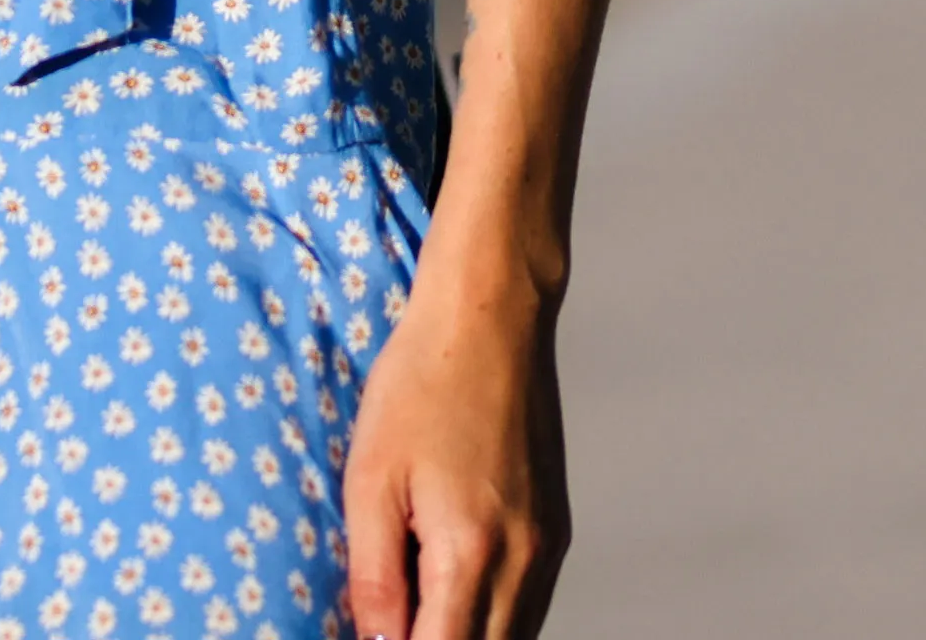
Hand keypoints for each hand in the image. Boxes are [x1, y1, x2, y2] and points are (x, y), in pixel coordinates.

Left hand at [342, 267, 569, 639]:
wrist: (490, 317)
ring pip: (515, 638)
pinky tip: (450, 593)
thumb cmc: (421, 386)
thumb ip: (375, 578)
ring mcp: (547, 547)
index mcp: (471, 552)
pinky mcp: (555, 530)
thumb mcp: (370, 481)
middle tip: (391, 624)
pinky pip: (528, 606)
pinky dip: (492, 620)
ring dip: (466, 636)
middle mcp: (524, 560)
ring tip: (414, 610)